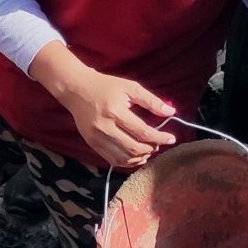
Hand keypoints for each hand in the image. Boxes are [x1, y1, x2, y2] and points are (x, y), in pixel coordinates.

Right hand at [41, 55, 176, 168]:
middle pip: (134, 148)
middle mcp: (105, 127)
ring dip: (140, 157)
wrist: (76, 89)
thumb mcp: (130, 87)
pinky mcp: (92, 144)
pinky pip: (112, 160)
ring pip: (123, 158)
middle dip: (151, 149)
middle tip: (158, 144)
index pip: (143, 132)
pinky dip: (127, 161)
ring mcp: (96, 138)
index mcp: (115, 112)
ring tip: (148, 150)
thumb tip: (171, 112)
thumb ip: (151, 100)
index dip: (160, 138)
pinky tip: (135, 155)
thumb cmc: (105, 86)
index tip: (171, 138)